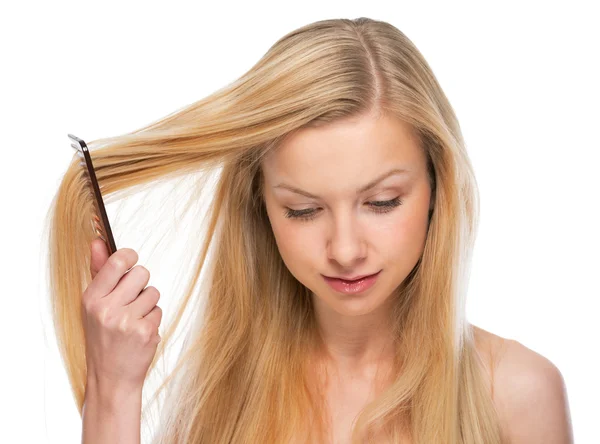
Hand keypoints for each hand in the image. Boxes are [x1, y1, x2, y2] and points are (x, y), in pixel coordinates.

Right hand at [82, 239, 162, 393]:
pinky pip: (159, 310)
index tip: (131, 259)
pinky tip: (140, 332)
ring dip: (148, 304)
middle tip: (131, 299)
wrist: (110, 378)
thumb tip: (98, 241)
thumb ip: (99, 271)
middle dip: (141, 283)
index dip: (129, 256)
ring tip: (134, 319)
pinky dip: (153, 319)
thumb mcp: (93, 305)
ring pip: (153, 292)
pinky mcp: (145, 331)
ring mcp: (127, 321)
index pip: (117, 262)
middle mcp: (107, 309)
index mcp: (92, 298)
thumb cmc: (102, 337)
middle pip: (141, 273)